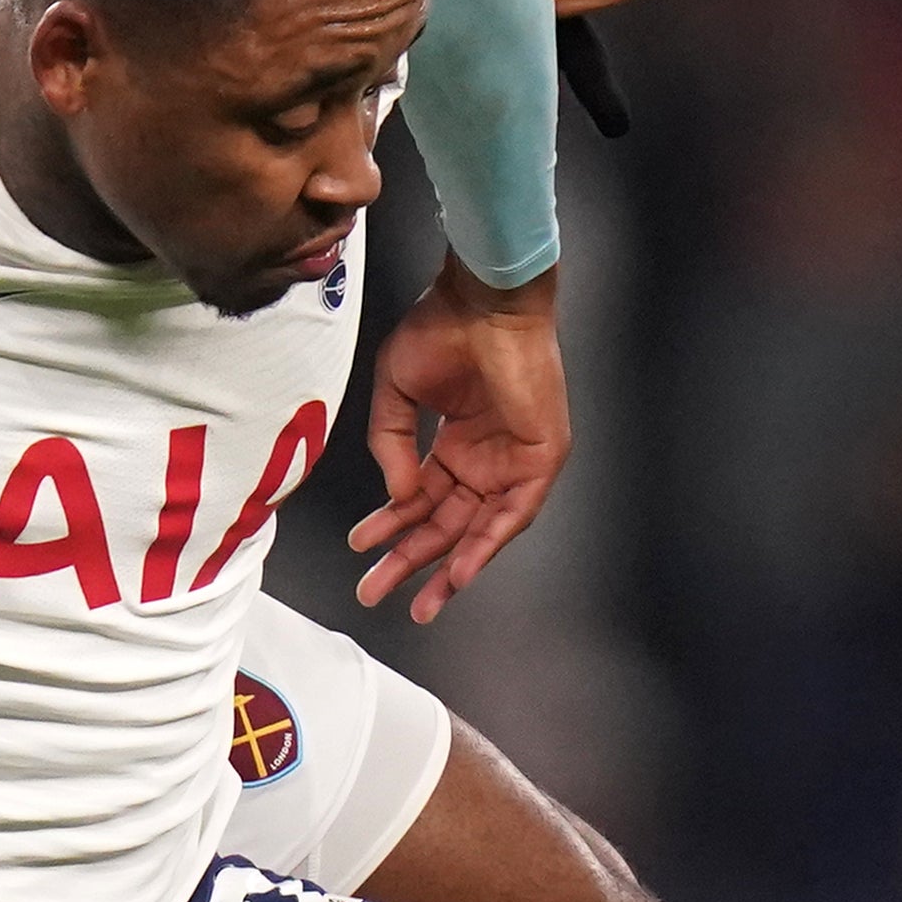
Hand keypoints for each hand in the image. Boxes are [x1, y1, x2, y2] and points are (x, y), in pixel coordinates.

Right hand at [350, 258, 568, 623]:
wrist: (483, 299)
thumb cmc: (442, 328)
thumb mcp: (398, 393)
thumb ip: (391, 445)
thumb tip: (397, 496)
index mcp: (457, 441)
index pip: (424, 499)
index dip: (391, 526)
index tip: (361, 548)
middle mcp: (487, 456)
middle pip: (447, 523)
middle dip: (411, 560)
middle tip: (375, 591)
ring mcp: (515, 459)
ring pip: (479, 528)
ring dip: (448, 568)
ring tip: (419, 603)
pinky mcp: (541, 457)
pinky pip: (514, 513)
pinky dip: (486, 543)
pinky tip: (459, 571)